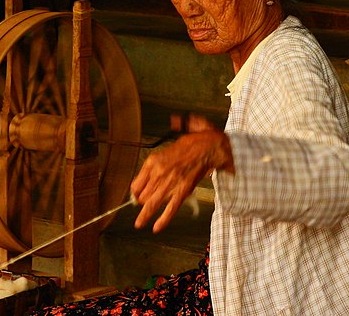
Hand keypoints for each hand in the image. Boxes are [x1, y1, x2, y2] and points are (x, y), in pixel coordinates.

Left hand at [130, 114, 233, 232]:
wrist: (213, 146)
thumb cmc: (199, 139)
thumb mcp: (182, 130)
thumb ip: (176, 128)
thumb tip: (174, 120)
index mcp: (155, 159)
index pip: (138, 181)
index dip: (136, 191)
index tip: (136, 195)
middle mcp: (159, 171)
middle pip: (144, 194)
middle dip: (141, 203)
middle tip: (140, 209)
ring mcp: (171, 181)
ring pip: (154, 202)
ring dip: (145, 215)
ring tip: (139, 225)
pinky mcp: (184, 189)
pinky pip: (172, 207)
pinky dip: (163, 219)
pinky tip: (156, 228)